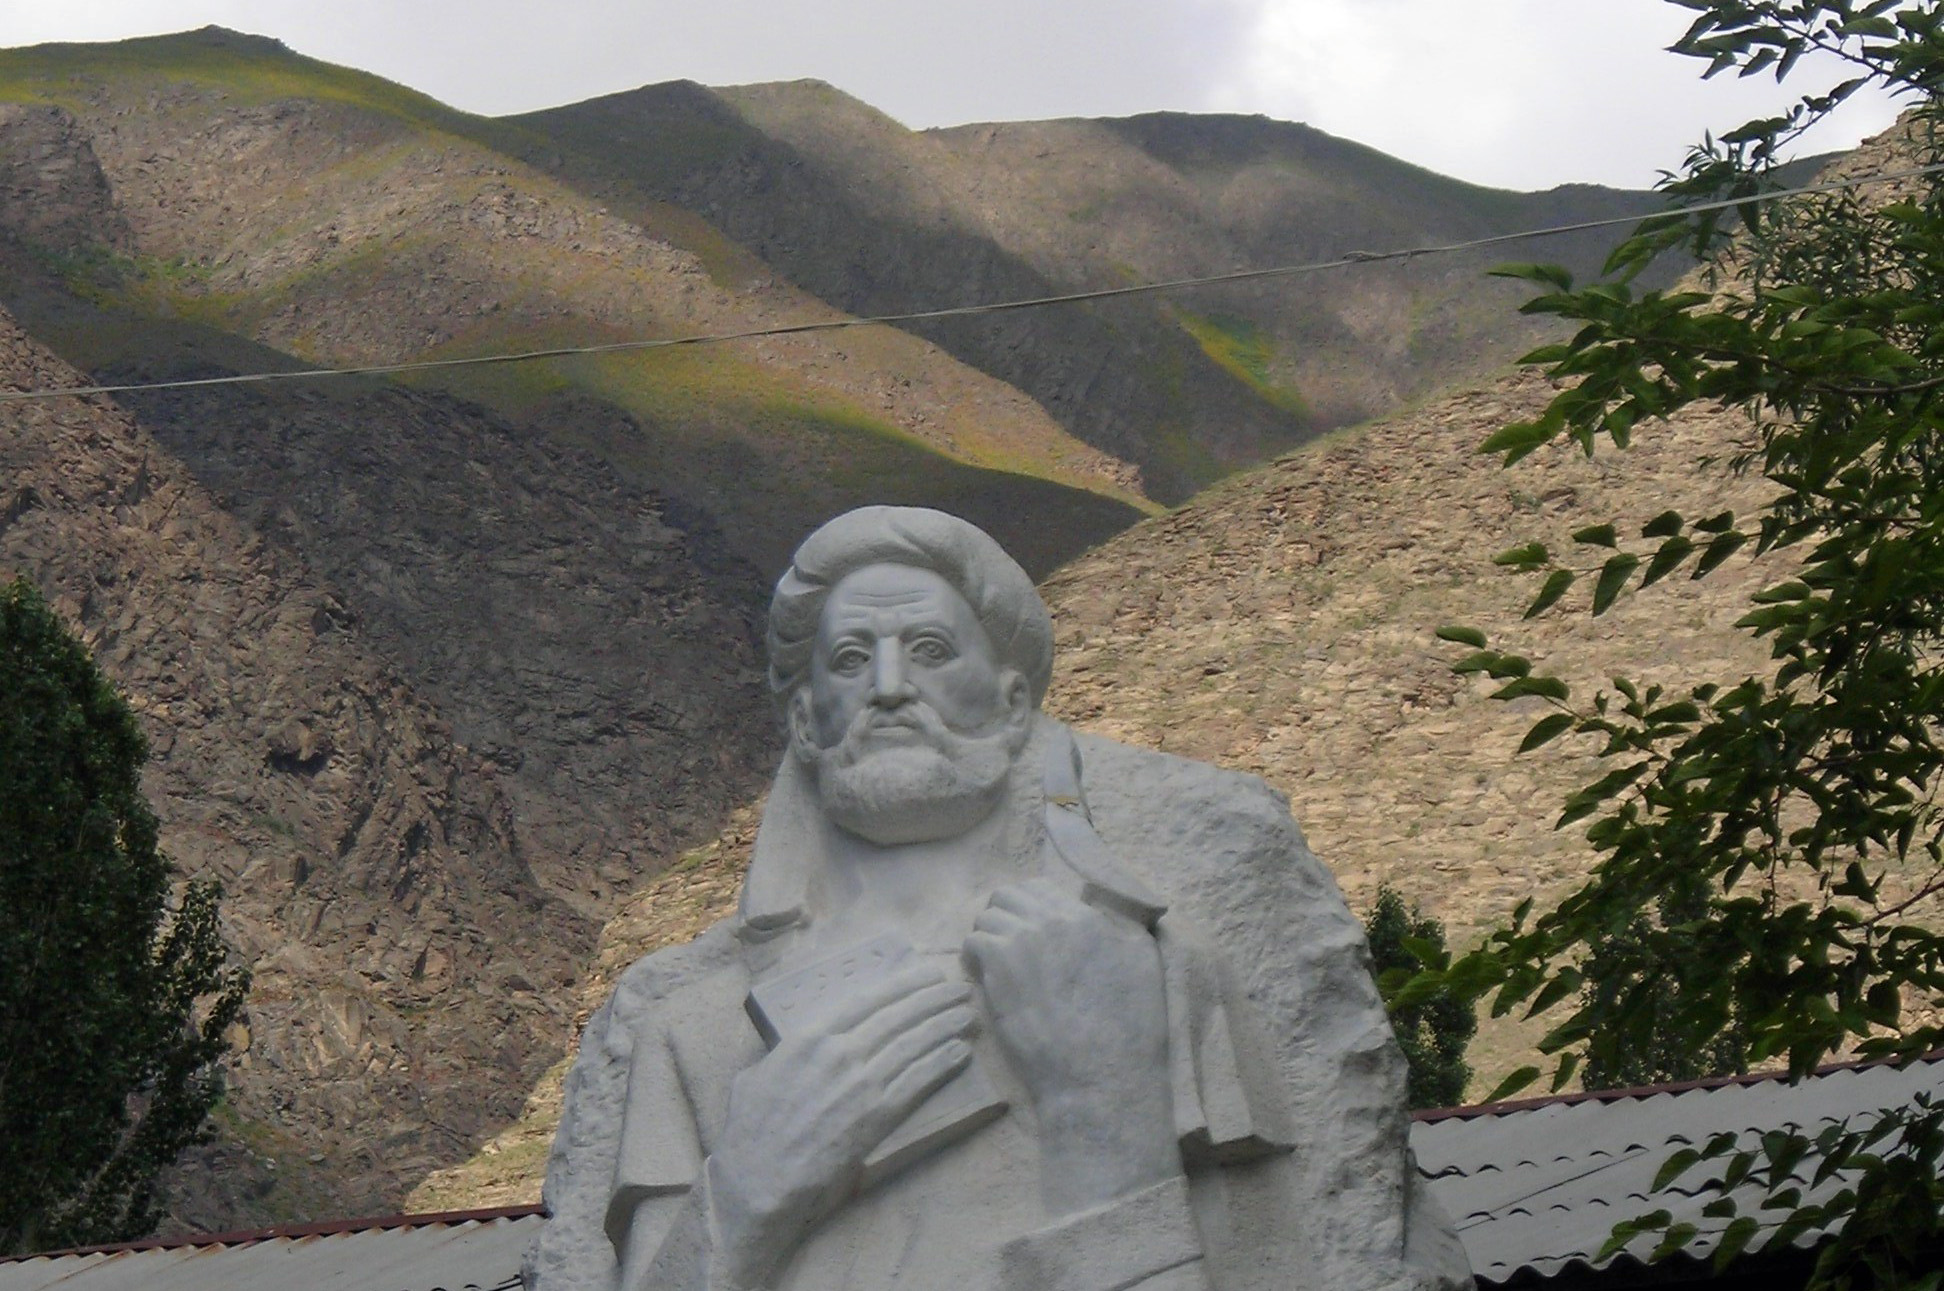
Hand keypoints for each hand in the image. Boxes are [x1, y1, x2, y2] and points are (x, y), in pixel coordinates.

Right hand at [706, 962, 975, 1286]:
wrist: (761, 1180)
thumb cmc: (751, 1132)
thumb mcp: (756, 1077)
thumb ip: (785, 1055)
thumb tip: (798, 1048)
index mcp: (810, 1037)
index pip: (867, 999)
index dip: (903, 984)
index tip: (926, 974)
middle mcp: (840, 1052)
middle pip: (899, 1017)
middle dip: (933, 1000)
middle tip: (958, 989)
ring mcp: (862, 1084)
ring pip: (914, 1045)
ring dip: (945, 1027)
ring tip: (967, 1016)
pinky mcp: (878, 1117)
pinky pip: (918, 1083)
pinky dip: (942, 1065)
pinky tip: (960, 1053)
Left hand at [963, 879, 1180, 1215]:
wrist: (1100, 1079)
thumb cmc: (1130, 1032)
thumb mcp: (1144, 965)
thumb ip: (1122, 928)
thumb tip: (1101, 912)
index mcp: (1088, 918)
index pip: (1041, 889)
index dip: (1030, 907)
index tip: (1029, 930)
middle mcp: (1052, 921)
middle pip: (1008, 896)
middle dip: (1005, 917)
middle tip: (1009, 947)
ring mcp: (1022, 944)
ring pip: (987, 919)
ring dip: (989, 938)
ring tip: (997, 966)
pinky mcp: (998, 972)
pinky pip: (973, 946)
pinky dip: (975, 959)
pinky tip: (986, 979)